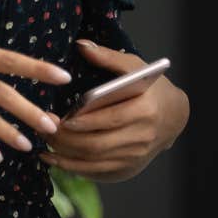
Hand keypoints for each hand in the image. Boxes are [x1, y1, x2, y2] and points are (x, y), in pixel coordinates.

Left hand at [39, 40, 188, 181]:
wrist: (174, 117)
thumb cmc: (152, 89)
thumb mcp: (135, 67)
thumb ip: (107, 57)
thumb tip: (80, 45)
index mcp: (145, 110)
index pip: (109, 119)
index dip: (82, 123)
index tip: (57, 119)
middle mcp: (142, 137)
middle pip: (97, 144)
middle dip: (66, 140)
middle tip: (43, 130)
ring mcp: (135, 157)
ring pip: (94, 161)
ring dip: (65, 156)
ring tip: (44, 143)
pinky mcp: (128, 169)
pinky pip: (96, 172)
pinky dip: (74, 168)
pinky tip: (55, 159)